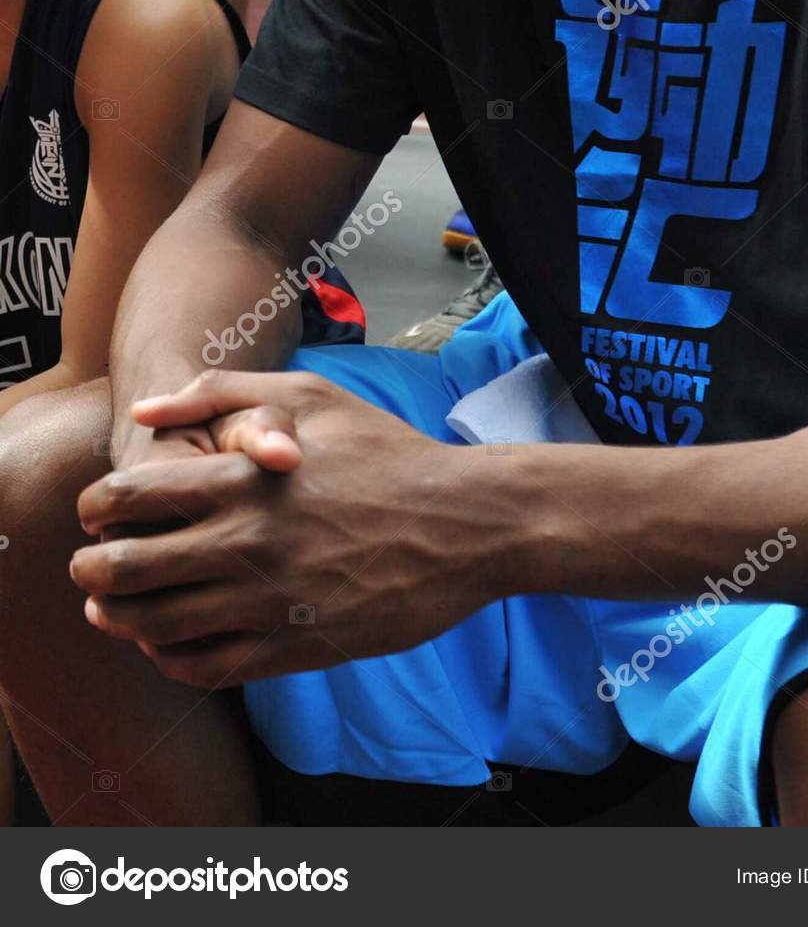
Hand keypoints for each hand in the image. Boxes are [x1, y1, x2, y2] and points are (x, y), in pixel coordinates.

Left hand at [71, 371, 513, 685]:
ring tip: (113, 609)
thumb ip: (222, 393)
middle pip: (124, 568)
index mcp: (244, 478)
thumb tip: (145, 409)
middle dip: (92, 569)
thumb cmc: (387, 453)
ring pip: (154, 625)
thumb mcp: (313, 396)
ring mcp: (268, 601)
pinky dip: (169, 658)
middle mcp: (247, 542)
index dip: (96, 508)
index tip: (97, 514)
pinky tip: (168, 641)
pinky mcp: (292, 648)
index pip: (128, 498)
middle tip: (90, 567)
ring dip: (119, 618)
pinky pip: (203, 667)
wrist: (464, 523)